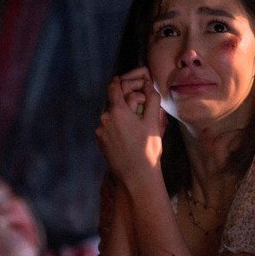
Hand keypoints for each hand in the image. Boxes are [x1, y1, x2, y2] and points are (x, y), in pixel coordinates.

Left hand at [96, 67, 165, 182]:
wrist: (136, 176)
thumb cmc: (148, 149)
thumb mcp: (153, 123)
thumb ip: (152, 100)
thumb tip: (148, 85)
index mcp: (118, 111)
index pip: (114, 87)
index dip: (121, 81)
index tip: (125, 79)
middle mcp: (105, 119)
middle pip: (114, 102)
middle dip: (126, 99)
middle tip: (139, 102)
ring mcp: (101, 132)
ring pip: (112, 115)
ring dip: (123, 114)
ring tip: (137, 122)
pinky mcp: (101, 142)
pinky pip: (109, 128)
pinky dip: (118, 126)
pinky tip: (130, 134)